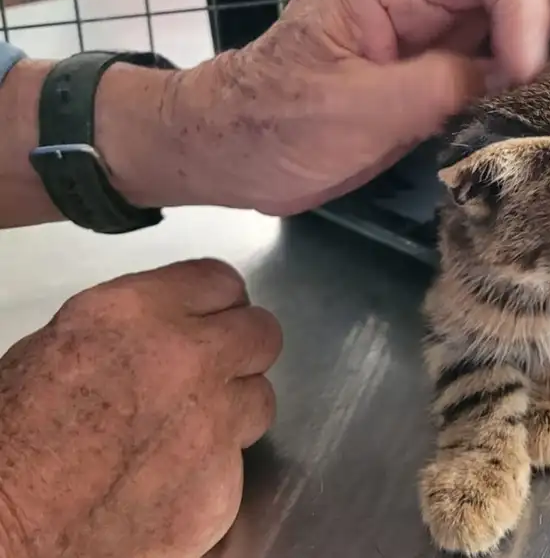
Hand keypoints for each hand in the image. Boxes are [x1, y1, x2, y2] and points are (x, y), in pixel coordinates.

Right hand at [0, 259, 280, 557]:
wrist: (6, 531)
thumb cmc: (13, 444)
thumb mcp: (62, 347)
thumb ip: (133, 329)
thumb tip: (164, 332)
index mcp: (138, 314)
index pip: (219, 282)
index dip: (216, 302)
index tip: (213, 316)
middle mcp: (190, 361)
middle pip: (261, 334)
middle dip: (242, 349)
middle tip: (216, 368)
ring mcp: (214, 425)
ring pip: (259, 400)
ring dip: (233, 410)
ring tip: (185, 432)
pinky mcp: (223, 486)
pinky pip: (238, 465)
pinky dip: (212, 471)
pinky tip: (169, 480)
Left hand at [113, 0, 549, 215]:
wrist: (233, 152)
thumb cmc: (270, 125)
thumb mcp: (353, 108)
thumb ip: (439, 86)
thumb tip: (515, 81)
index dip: (526, 6)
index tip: (530, 73)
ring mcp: (437, 27)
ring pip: (525, 6)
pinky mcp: (443, 65)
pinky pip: (509, 54)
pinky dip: (544, 71)